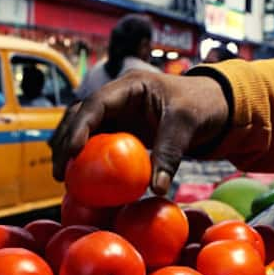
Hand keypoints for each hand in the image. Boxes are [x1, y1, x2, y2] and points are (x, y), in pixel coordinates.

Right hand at [49, 70, 228, 195]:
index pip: (95, 104)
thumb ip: (170, 153)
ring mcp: (117, 112)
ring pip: (81, 126)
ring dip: (68, 148)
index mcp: (130, 85)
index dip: (79, 126)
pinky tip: (79, 177)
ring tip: (62, 176)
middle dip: (64, 141)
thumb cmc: (201, 106)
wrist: (213, 105)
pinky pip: (96, 141)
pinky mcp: (120, 128)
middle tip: (60, 173)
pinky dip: (84, 156)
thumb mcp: (187, 124)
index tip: (72, 152)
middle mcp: (117, 96)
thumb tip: (157, 189)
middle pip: (79, 114)